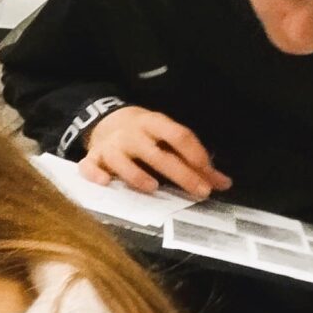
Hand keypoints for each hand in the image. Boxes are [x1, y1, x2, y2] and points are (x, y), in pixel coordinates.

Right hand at [80, 107, 228, 200]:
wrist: (106, 120)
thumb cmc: (145, 135)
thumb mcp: (169, 139)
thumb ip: (195, 162)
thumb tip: (224, 184)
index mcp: (154, 123)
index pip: (179, 136)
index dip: (195, 154)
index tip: (209, 174)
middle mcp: (132, 134)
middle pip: (157, 154)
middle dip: (180, 173)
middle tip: (199, 192)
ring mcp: (110, 146)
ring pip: (121, 160)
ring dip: (136, 174)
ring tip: (153, 188)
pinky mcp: (92, 157)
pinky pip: (89, 166)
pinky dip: (95, 174)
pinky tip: (105, 183)